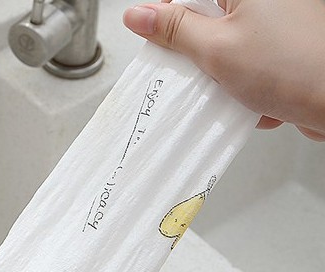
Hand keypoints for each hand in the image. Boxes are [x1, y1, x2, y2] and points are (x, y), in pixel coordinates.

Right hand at [123, 0, 324, 140]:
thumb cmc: (295, 67)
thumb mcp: (216, 49)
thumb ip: (175, 31)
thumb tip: (140, 15)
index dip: (170, 17)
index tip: (160, 37)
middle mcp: (263, 2)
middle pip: (206, 22)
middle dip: (200, 54)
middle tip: (204, 69)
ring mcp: (273, 28)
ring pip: (225, 51)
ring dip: (222, 77)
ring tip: (237, 88)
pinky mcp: (279, 55)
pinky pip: (245, 69)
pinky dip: (243, 88)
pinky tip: (256, 97)